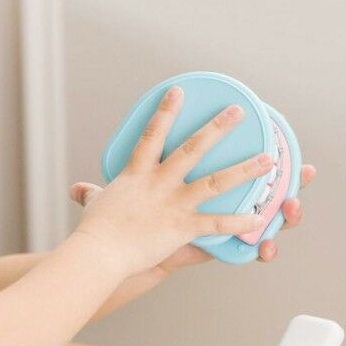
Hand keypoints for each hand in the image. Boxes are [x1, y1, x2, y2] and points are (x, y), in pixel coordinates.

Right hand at [69, 86, 277, 277]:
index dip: (166, 112)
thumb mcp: (95, 204)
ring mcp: (174, 203)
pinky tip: (258, 218)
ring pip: (215, 182)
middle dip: (218, 129)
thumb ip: (92, 194)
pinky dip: (238, 222)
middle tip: (238, 112)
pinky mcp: (182, 226)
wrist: (98, 253)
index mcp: (138, 173)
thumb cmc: (95, 230)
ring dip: (244, 170)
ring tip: (268, 161)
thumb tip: (78, 190)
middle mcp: (160, 182)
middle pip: (193, 149)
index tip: (179, 92)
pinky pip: (216, 223)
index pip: (153, 135)